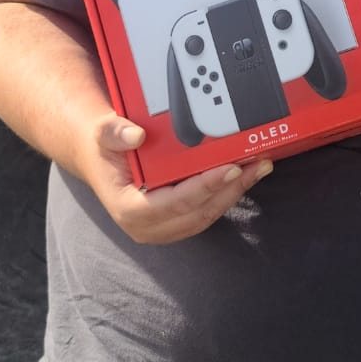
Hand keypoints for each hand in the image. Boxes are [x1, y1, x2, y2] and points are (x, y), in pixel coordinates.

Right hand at [77, 112, 273, 243]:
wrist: (101, 159)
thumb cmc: (104, 148)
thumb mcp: (102, 133)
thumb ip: (114, 132)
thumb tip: (136, 135)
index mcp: (129, 209)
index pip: (174, 203)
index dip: (205, 187)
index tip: (231, 168)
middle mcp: (146, 227)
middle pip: (198, 213)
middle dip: (231, 189)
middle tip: (257, 165)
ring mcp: (163, 229)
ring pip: (207, 215)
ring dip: (235, 192)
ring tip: (259, 167)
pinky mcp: (176, 223)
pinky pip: (207, 212)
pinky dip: (227, 194)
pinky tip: (245, 175)